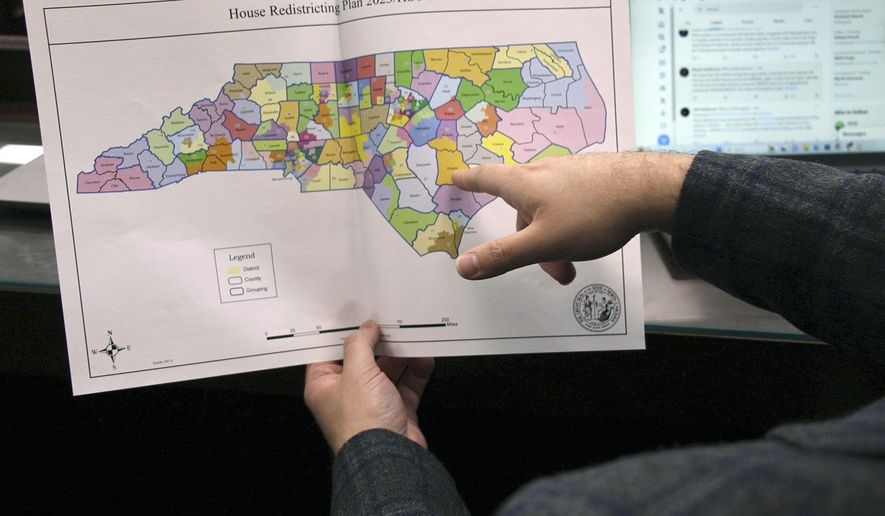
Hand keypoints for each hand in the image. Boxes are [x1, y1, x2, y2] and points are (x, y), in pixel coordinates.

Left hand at [304, 321, 433, 454]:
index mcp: (324, 386)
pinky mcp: (396, 411)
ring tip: (410, 335)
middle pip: (361, 360)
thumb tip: (366, 328)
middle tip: (388, 321)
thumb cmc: (362, 422)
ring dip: (400, 355)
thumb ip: (360, 345)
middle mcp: (347, 394)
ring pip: (387, 371)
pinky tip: (424, 357)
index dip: (340, 334)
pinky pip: (407, 386)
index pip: (328, 353)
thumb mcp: (356, 372)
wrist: (389, 457)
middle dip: (376, 342)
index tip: (354, 315)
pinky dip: (416, 371)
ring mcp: (373, 403)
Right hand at [451, 152, 692, 282]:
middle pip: (521, 208)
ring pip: (548, 211)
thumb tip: (463, 266)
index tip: (456, 177)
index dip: (469, 180)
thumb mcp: (542, 243)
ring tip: (574, 261)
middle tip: (551, 268)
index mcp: (524, 184)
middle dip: (527, 240)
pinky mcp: (591, 177)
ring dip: (553, 239)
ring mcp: (569, 173)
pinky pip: (570, 204)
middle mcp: (543, 173)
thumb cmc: (592, 214)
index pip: (486, 178)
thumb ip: (502, 256)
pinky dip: (570, 226)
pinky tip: (589, 237)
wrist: (647, 190)